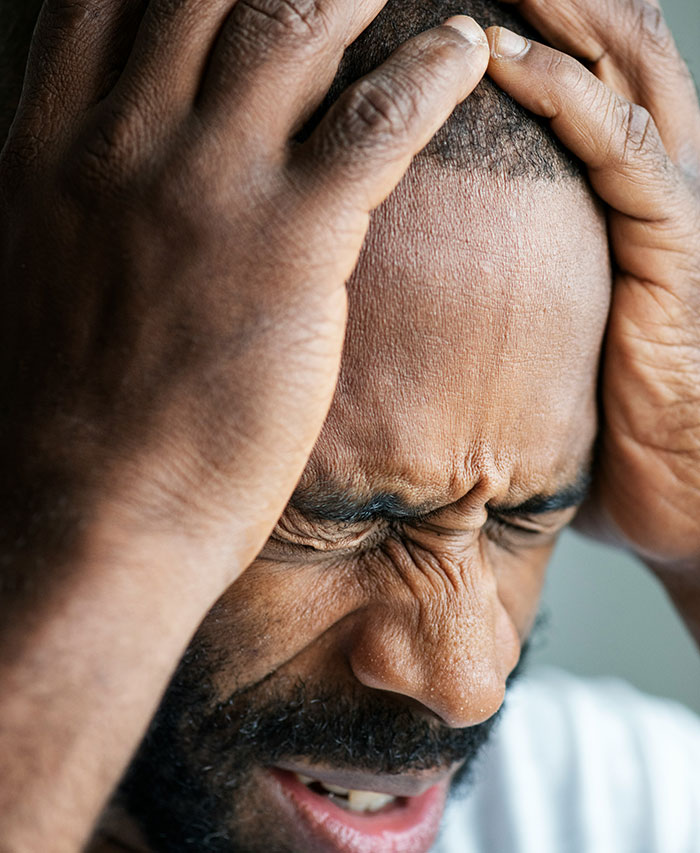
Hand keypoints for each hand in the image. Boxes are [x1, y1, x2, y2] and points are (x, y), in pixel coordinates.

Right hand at [0, 0, 488, 590]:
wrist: (92, 518)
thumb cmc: (75, 418)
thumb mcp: (48, 273)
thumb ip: (81, 197)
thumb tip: (117, 164)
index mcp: (51, 148)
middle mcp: (121, 143)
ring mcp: (204, 187)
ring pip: (295, 19)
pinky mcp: (288, 247)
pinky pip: (376, 121)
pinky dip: (431, 69)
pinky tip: (464, 49)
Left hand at [485, 1, 699, 581]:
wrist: (682, 486)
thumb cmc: (604, 411)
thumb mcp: (546, 320)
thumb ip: (507, 266)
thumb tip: (422, 251)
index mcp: (613, 185)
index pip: (575, 60)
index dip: (523, 7)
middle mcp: (646, 177)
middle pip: (601, 37)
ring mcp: (668, 207)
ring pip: (618, 70)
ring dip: (553, 6)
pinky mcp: (674, 252)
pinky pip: (625, 154)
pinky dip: (573, 98)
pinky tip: (511, 58)